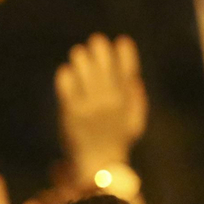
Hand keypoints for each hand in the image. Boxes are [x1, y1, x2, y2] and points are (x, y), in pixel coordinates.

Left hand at [55, 33, 147, 170]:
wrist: (98, 162)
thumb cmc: (118, 141)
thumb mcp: (135, 122)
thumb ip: (137, 100)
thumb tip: (135, 78)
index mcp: (126, 103)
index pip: (128, 72)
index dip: (126, 55)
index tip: (122, 41)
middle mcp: (109, 103)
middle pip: (105, 69)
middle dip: (102, 52)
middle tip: (97, 41)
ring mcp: (89, 107)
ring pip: (85, 74)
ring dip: (82, 60)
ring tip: (79, 53)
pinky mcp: (72, 112)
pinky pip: (68, 88)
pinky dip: (66, 77)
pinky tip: (66, 70)